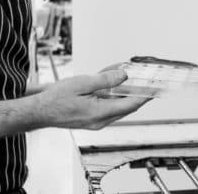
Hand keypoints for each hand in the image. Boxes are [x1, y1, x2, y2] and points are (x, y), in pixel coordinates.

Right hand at [34, 70, 149, 129]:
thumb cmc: (56, 99)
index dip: (146, 95)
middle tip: (150, 82)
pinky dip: (114, 97)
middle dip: (139, 94)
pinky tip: (112, 86)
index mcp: (100, 113)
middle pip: (128, 107)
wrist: (39, 112)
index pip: (131, 104)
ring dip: (126, 94)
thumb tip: (123, 76)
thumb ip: (104, 80)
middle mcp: (101, 121)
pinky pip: (110, 108)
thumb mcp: (81, 83)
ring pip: (119, 107)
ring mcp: (97, 122)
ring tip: (129, 79)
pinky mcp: (93, 120)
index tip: (157, 88)